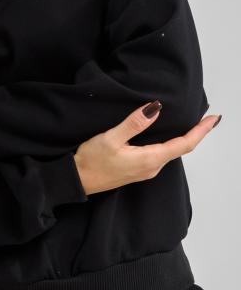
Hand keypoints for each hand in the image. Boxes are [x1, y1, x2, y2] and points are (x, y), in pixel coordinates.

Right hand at [73, 102, 220, 195]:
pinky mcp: (137, 170)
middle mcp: (152, 167)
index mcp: (149, 159)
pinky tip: (167, 136)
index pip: (184, 144)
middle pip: (181, 148)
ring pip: (171, 152)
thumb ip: (134, 123)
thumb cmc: (91, 161)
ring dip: (183, 138)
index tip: (213, 119)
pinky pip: (160, 155)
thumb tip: (155, 108)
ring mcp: (145, 170)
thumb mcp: (110, 138)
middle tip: (207, 118)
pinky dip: (170, 144)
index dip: (201, 131)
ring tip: (192, 124)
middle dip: (196, 133)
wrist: (77, 181)